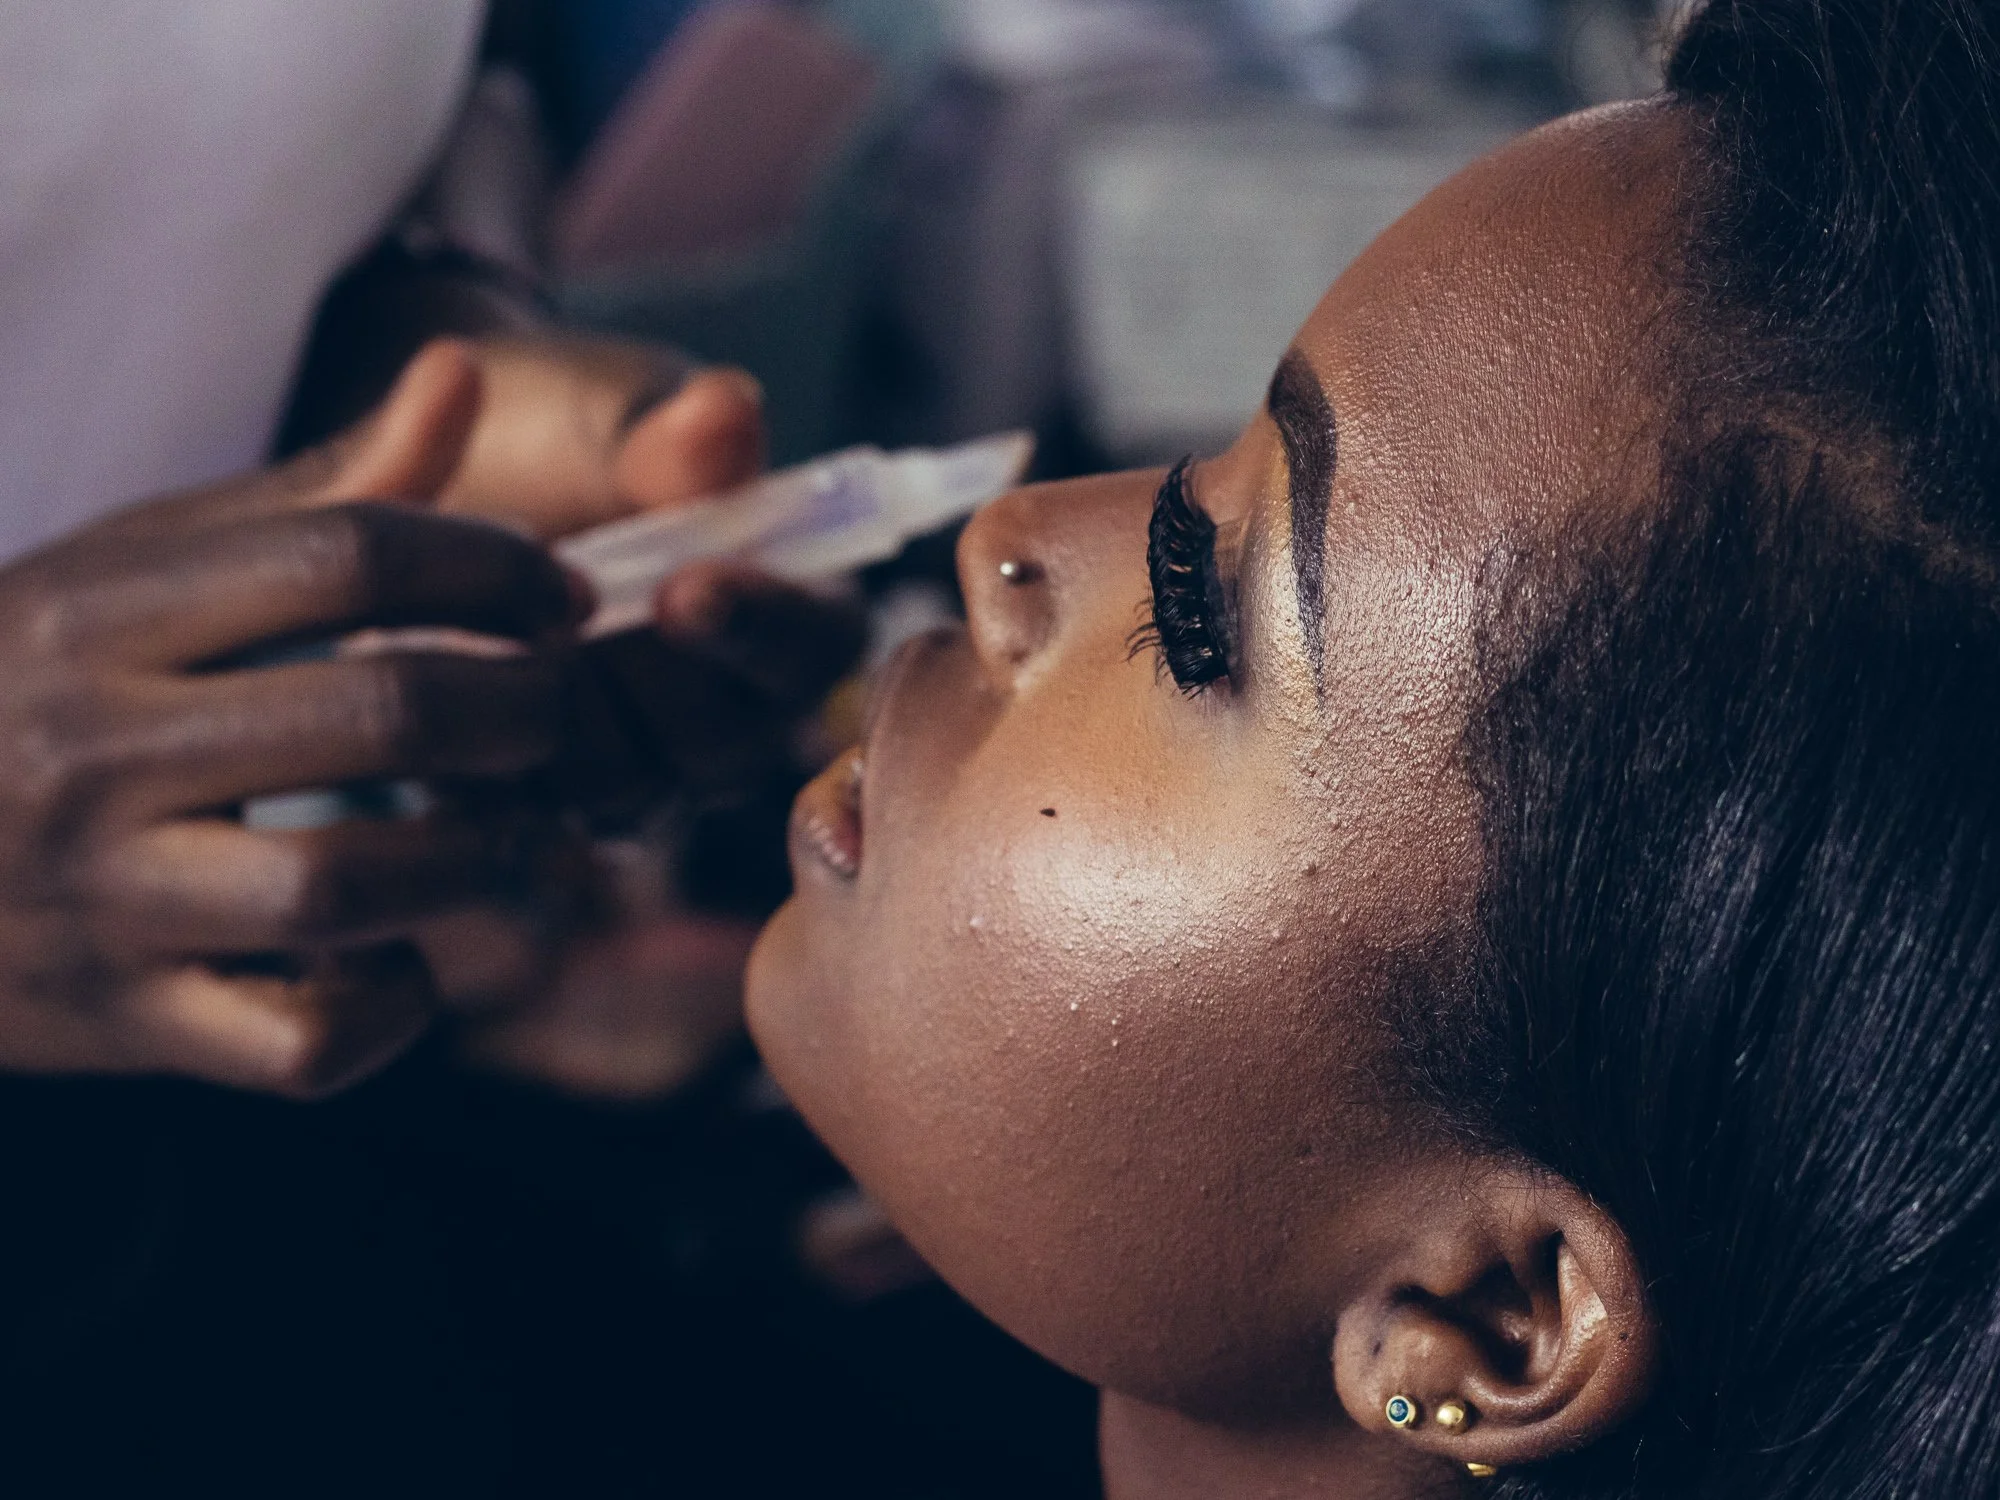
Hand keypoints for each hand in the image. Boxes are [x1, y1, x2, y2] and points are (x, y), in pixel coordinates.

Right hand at [0, 372, 580, 1097]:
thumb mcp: (144, 566)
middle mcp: (94, 750)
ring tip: (517, 831)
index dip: (494, 568)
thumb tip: (463, 376)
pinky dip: (386, 1011)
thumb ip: (320, 491)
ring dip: (474, 860)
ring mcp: (106, 898)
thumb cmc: (38, 681)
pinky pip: (299, 1043)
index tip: (558, 599)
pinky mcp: (129, 1022)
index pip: (347, 557)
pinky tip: (408, 957)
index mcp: (100, 611)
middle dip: (520, 711)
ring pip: (341, 886)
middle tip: (560, 711)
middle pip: (379, 715)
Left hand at [400, 335, 864, 1094]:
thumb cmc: (542, 435)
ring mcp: (632, 774)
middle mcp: (726, 714)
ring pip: (617, 788)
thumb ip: (661, 431)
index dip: (763, 627)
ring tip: (491, 620)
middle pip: (722, 744)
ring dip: (550, 703)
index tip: (685, 586)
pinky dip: (472, 735)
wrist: (413, 478)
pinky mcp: (534, 811)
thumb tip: (726, 410)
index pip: (818, 644)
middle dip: (638, 675)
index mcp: (784, 607)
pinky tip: (437, 661)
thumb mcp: (600, 409)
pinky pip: (517, 815)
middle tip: (560, 606)